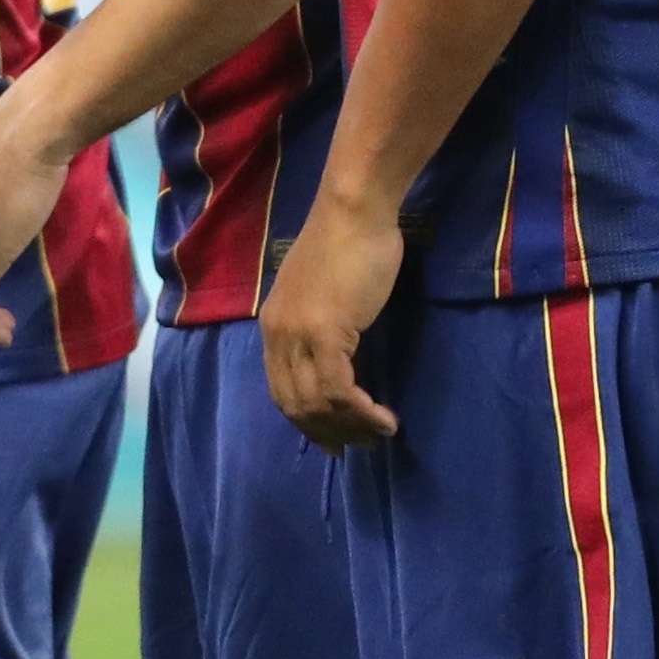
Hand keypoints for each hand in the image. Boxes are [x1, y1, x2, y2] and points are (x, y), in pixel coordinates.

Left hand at [259, 188, 404, 447]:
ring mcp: (298, 334)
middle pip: (294, 403)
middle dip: (328, 432)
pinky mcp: (325, 333)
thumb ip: (321, 325)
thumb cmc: (347, 245)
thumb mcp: (324, 294)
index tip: (334, 440)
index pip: (281, 389)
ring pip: (317, 402)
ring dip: (351, 427)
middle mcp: (277, 333)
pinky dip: (362, 412)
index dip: (306, 421)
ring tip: (380, 433)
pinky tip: (384, 418)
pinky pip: (339, 390)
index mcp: (273, 325)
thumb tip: (337, 355)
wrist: (354, 213)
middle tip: (362, 445)